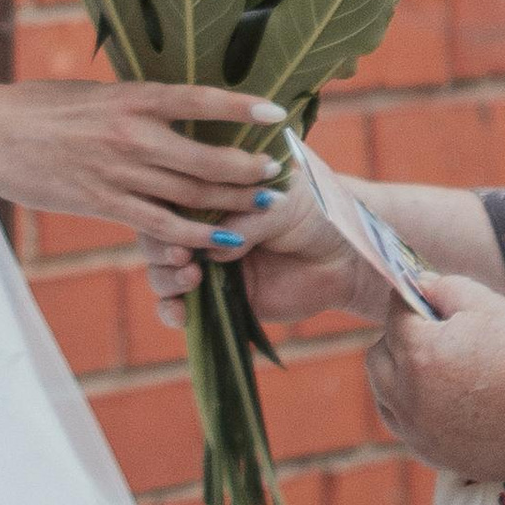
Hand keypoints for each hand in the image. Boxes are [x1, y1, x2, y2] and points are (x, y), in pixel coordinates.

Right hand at [0, 81, 282, 242]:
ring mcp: (119, 171)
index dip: (243, 105)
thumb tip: (159, 106)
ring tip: (264, 204)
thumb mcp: (89, 94)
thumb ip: (127, 103)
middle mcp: (132, 133)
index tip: (277, 113)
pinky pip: (160, 223)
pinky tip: (222, 240)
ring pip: (191, 192)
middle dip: (249, 167)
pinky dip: (195, 233)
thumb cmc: (34, 107)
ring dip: (233, 200)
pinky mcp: (103, 203)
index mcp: (130, 96)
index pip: (200, 98)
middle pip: (207, 156)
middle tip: (278, 171)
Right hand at [142, 176, 374, 333]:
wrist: (347, 254)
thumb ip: (245, 221)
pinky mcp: (219, 299)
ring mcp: (208, 263)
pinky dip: (173, 311)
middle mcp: (203, 227)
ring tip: (192, 276)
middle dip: (160, 247)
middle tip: (182, 255)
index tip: (175, 219)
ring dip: (166, 277)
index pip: (169, 194)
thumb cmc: (316, 210)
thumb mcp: (280, 201)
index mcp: (212, 191)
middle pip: (157, 236)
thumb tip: (212, 251)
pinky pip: (182, 308)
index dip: (164, 209)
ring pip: (163, 272)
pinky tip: (182, 313)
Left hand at [364, 272, 504, 480]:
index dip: (412, 301)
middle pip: (378, 358)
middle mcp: (408, 396)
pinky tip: (443, 401)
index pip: (395, 315)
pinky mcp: (435, 456)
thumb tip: (420, 285)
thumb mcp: (488, 304)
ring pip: (385, 396)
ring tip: (435, 368)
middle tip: (432, 334)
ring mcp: (419, 431)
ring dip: (398, 377)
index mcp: (418, 352)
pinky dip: (413, 411)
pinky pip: (405, 428)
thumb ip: (444, 288)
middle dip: (397, 340)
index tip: (428, 299)